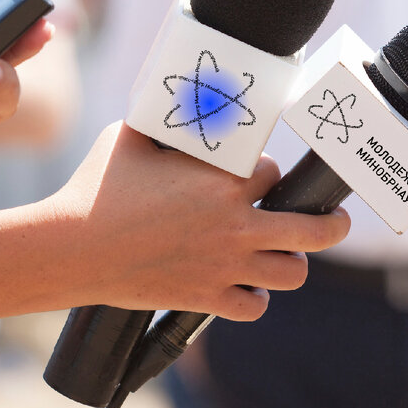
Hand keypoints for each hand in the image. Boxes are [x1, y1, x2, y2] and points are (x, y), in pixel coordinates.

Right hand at [48, 122, 351, 320]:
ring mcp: (225, 267)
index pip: (274, 172)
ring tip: (286, 255)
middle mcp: (236, 225)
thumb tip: (169, 100)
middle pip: (314, 230)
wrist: (71, 248)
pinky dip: (256, 299)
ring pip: (293, 273)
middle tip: (336, 221)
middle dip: (334, 225)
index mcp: (224, 182)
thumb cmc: (96, 188)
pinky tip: (247, 288)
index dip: (267, 173)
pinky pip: (254, 307)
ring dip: (293, 263)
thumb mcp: (129, 136)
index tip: (258, 175)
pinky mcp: (206, 298)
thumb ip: (162, 121)